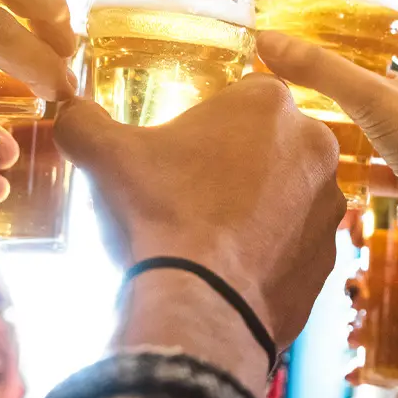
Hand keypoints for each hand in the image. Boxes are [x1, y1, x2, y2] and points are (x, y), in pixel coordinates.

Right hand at [55, 75, 345, 347]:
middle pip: (271, 141)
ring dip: (260, 204)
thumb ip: (84, 122)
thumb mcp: (106, 155)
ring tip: (210, 231)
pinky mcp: (329, 256)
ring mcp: (328, 205)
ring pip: (289, 191)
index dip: (210, 119)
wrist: (200, 305)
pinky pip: (296, 242)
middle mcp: (313, 145)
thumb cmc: (159, 213)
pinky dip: (270, 250)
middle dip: (239, 159)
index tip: (185, 146)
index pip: (243, 92)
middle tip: (193, 189)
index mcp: (267, 103)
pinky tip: (231, 266)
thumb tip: (68, 112)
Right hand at [257, 25, 397, 255]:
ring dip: (340, 119)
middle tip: (295, 67)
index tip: (312, 25)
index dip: (354, 26)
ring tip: (296, 108)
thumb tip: (267, 40)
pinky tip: (316, 156)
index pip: (392, 31)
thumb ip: (319, 68)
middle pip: (377, 77)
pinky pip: (372, 160)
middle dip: (338, 77)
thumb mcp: (371, 97)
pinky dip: (347, 160)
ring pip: (372, 120)